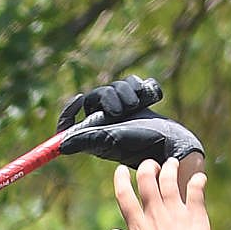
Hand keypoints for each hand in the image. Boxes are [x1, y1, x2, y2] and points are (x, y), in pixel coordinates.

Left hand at [57, 75, 203, 168]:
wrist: (169, 139)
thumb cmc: (139, 143)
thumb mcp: (109, 140)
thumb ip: (86, 140)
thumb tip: (61, 146)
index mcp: (92, 134)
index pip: (69, 122)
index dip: (70, 110)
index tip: (79, 99)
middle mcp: (103, 123)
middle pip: (93, 98)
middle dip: (107, 97)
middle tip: (121, 110)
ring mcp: (120, 112)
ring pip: (111, 88)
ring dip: (123, 92)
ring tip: (135, 105)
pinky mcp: (135, 103)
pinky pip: (129, 83)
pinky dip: (135, 86)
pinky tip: (144, 97)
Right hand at [109, 158, 211, 229]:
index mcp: (138, 226)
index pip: (124, 195)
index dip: (120, 179)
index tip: (121, 170)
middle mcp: (155, 214)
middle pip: (147, 179)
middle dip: (147, 167)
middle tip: (152, 165)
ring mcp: (175, 212)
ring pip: (170, 179)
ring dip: (170, 168)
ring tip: (171, 163)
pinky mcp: (195, 214)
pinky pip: (196, 189)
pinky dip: (197, 180)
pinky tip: (199, 178)